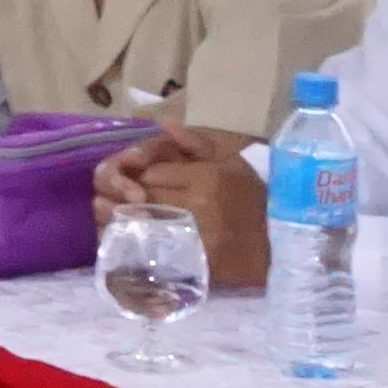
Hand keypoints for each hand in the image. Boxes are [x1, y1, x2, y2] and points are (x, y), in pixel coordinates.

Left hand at [98, 124, 272, 291]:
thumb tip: (164, 125)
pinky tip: (122, 240)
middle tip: (105, 196)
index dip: (138, 173)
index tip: (136, 176)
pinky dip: (133, 244)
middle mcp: (197, 206)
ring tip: (107, 215)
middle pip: (142, 196)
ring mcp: (193, 237)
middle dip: (122, 195)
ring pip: (141, 224)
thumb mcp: (233, 162)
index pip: (152, 172)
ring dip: (118, 219)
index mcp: (206, 178)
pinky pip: (152, 251)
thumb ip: (197, 144)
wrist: (282, 243)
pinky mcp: (192, 262)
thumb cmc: (257, 198)